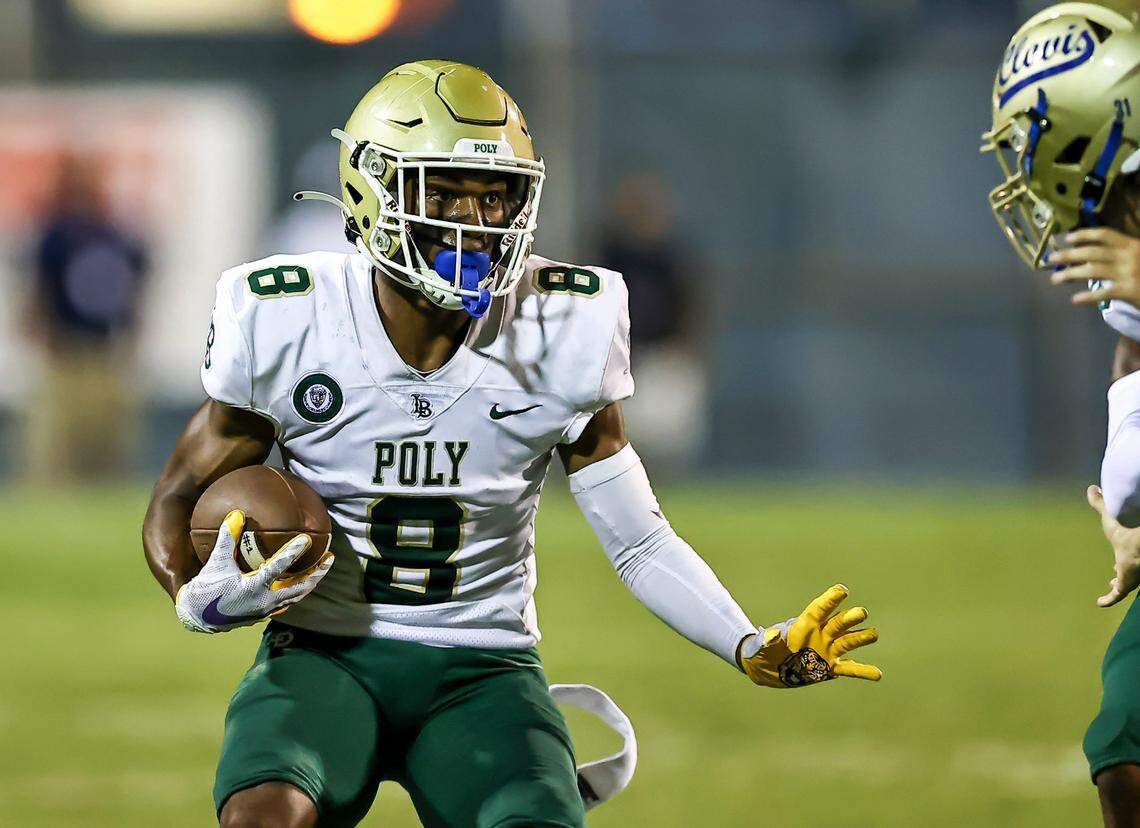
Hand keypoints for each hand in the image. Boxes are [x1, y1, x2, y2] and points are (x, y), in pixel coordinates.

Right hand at [175, 510, 332, 632]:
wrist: (197, 617)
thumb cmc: (206, 589)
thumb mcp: (216, 562)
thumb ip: (227, 538)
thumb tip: (236, 514)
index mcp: (253, 588)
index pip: (279, 568)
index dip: (293, 552)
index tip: (307, 539)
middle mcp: (264, 601)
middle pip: (299, 588)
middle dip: (316, 573)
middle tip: (330, 558)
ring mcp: (266, 610)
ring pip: (296, 596)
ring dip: (310, 582)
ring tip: (321, 568)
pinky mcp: (264, 613)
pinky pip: (287, 601)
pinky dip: (297, 590)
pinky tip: (301, 582)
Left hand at [738, 584, 880, 687]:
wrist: (766, 668)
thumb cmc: (762, 651)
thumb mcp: (761, 646)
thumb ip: (768, 640)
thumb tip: (771, 635)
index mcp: (803, 625)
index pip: (819, 610)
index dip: (830, 600)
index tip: (842, 590)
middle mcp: (819, 634)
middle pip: (837, 623)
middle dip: (849, 618)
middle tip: (861, 612)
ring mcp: (826, 650)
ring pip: (847, 642)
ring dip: (860, 638)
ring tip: (874, 634)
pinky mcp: (829, 668)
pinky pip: (849, 669)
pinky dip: (862, 671)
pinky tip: (877, 674)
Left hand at [1047, 228, 1139, 305]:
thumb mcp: (1139, 256)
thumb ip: (1121, 254)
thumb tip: (1090, 257)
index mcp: (1132, 244)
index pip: (1105, 235)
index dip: (1085, 234)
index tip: (1067, 238)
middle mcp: (1129, 256)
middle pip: (1093, 252)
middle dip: (1070, 254)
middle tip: (1051, 259)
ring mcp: (1129, 273)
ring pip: (1093, 271)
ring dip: (1071, 274)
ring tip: (1055, 280)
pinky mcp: (1130, 291)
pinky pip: (1105, 293)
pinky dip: (1088, 297)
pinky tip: (1075, 300)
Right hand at [1087, 485, 1139, 607]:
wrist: (1139, 545)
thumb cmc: (1127, 532)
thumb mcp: (1109, 517)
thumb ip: (1101, 503)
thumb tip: (1093, 487)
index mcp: (1130, 550)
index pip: (1126, 555)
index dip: (1121, 558)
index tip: (1116, 563)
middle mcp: (1133, 564)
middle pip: (1128, 569)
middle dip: (1121, 573)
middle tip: (1115, 576)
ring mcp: (1131, 577)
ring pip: (1125, 584)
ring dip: (1118, 586)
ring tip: (1112, 585)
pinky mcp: (1126, 586)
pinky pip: (1116, 597)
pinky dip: (1108, 600)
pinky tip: (1100, 603)